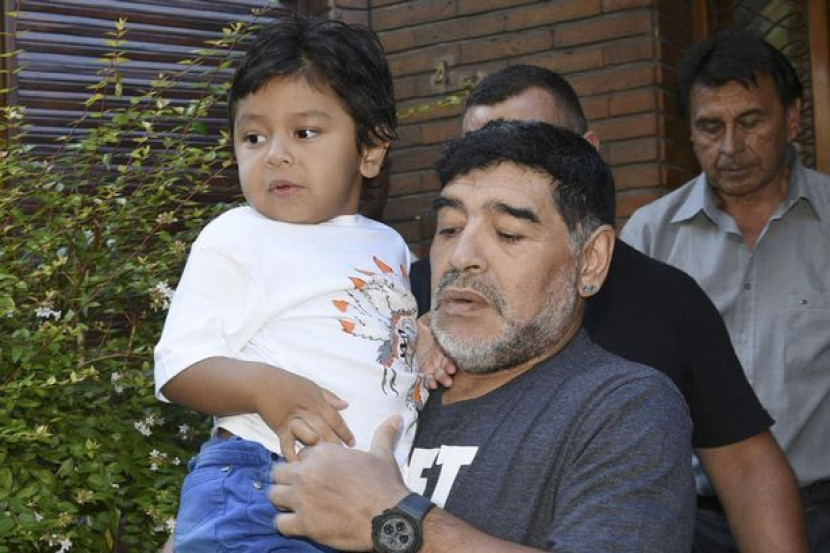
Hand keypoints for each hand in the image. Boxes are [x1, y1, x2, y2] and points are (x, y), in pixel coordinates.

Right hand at [256, 370, 354, 461]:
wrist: (262, 385)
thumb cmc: (290, 385)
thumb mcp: (312, 387)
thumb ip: (330, 398)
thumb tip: (346, 405)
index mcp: (317, 402)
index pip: (335, 419)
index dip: (345, 432)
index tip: (352, 443)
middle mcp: (307, 412)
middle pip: (325, 431)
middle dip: (335, 444)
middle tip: (343, 457)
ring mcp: (293, 421)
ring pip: (309, 437)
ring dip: (318, 449)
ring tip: (326, 460)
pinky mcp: (280, 428)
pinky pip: (287, 444)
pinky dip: (292, 455)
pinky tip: (299, 464)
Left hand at [271, 415, 409, 549]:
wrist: (389, 516)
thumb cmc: (385, 484)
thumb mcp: (383, 455)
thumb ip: (384, 434)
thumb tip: (398, 417)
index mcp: (323, 453)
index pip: (301, 454)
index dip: (308, 464)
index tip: (317, 473)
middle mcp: (308, 473)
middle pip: (279, 472)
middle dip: (289, 480)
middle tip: (303, 489)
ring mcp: (303, 499)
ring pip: (274, 495)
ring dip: (284, 501)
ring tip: (297, 506)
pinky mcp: (304, 524)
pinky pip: (280, 523)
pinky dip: (288, 524)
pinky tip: (300, 524)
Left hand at [416, 313, 456, 389]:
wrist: (409, 334)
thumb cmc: (422, 327)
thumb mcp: (428, 321)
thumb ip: (435, 321)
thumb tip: (443, 316)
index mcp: (444, 345)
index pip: (450, 354)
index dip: (452, 359)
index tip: (453, 365)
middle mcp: (441, 357)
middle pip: (447, 366)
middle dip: (449, 370)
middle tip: (450, 373)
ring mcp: (434, 364)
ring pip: (440, 374)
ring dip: (443, 378)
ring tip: (445, 382)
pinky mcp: (425, 370)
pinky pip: (429, 378)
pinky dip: (431, 382)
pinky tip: (432, 385)